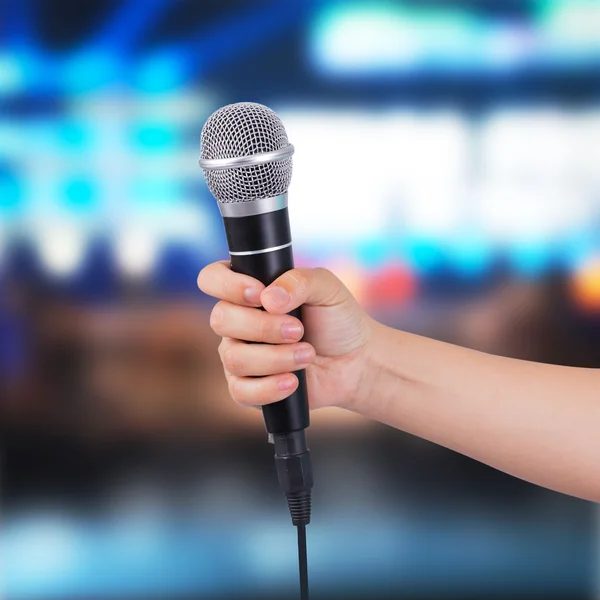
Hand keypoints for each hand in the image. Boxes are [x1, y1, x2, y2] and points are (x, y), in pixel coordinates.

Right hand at [197, 261, 372, 410]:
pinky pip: (241, 391)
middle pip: (220, 319)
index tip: (259, 294)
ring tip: (307, 354)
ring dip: (275, 357)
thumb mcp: (326, 288)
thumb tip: (269, 298)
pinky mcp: (248, 387)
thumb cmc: (338, 320)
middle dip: (262, 326)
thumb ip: (299, 281)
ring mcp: (240, 354)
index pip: (212, 278)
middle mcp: (238, 321)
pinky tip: (293, 381)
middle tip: (298, 330)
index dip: (227, 285)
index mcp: (250, 290)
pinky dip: (269, 387)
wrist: (355, 361)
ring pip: (233, 357)